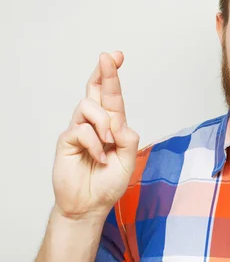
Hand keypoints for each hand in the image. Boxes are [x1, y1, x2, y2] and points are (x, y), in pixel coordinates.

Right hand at [52, 51, 139, 220]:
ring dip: (103, 124)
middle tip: (108, 56)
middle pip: (95, 90)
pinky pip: (82, 130)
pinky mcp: (68, 141)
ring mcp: (80, 130)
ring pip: (89, 107)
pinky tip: (99, 157)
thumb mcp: (128, 161)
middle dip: (103, 72)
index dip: (112, 76)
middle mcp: (95, 123)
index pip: (112, 96)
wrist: (89, 205)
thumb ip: (128, 139)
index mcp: (112, 125)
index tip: (117, 55)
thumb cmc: (108, 183)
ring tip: (108, 145)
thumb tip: (119, 122)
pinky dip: (95, 143)